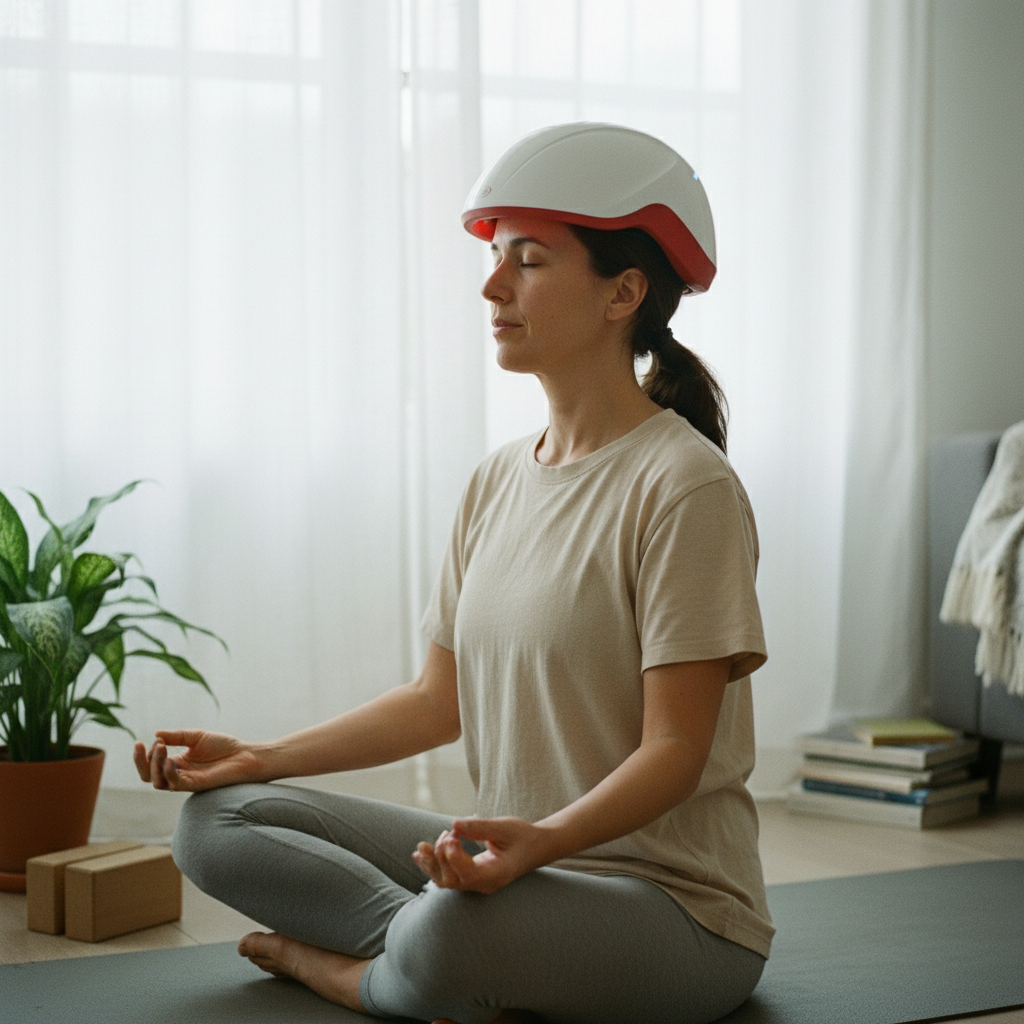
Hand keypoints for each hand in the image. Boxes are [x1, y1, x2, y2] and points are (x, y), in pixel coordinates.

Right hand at [133, 730, 259, 791]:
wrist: (245, 755)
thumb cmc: (224, 746)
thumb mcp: (197, 736)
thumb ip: (177, 736)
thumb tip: (156, 734)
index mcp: (177, 761)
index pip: (152, 762)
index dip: (148, 751)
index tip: (154, 739)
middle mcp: (178, 773)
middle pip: (148, 775)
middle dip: (140, 762)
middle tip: (140, 745)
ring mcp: (185, 780)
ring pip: (158, 781)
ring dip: (154, 765)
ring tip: (160, 748)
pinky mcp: (195, 785)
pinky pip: (175, 784)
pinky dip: (169, 773)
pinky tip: (171, 761)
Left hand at [412, 817, 552, 894]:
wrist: (535, 847)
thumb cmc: (522, 835)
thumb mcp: (505, 827)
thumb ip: (480, 827)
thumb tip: (453, 824)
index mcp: (497, 874)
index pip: (469, 873)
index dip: (454, 857)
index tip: (451, 835)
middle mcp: (484, 884)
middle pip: (452, 881)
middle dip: (438, 858)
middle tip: (445, 834)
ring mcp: (476, 884)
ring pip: (445, 882)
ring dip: (431, 863)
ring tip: (423, 845)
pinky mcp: (470, 878)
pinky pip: (447, 877)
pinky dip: (432, 866)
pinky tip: (420, 855)